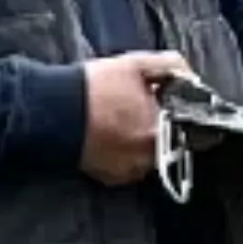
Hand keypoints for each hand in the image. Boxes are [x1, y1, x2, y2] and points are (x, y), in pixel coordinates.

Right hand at [80, 50, 192, 185]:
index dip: (175, 110)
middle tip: (137, 109)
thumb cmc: (93, 87)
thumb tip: (190, 77)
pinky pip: (128, 167)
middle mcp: (149, 157)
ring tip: (120, 123)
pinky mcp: (111, 179)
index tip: (162, 101)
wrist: (52, 111)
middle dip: (157, 124)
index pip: (185, 124)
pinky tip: (110, 137)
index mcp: (160, 129)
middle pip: (167, 140)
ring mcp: (130, 170)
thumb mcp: (135, 64)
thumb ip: (170, 67)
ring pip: (148, 156)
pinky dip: (124, 154)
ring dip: (141, 141)